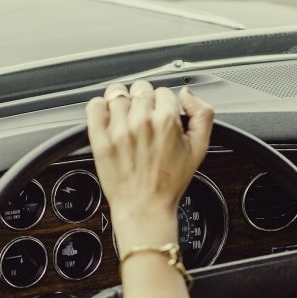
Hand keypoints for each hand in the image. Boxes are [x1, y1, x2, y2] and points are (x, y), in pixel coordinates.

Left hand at [86, 81, 213, 252]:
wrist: (144, 208)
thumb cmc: (169, 183)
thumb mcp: (200, 148)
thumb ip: (203, 114)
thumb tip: (187, 94)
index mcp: (166, 121)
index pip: (163, 91)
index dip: (163, 104)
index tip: (160, 117)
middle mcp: (141, 122)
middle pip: (140, 89)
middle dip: (144, 102)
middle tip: (144, 121)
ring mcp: (118, 130)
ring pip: (117, 94)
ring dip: (122, 103)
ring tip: (126, 120)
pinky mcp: (99, 139)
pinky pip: (94, 106)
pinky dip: (99, 107)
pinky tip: (107, 118)